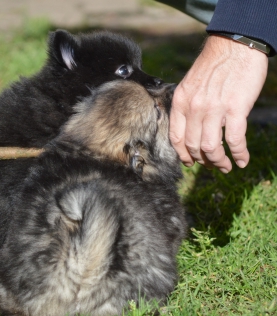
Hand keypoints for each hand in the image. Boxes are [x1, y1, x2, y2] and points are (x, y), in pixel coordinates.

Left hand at [169, 35, 267, 172]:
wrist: (235, 45)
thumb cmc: (213, 66)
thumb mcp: (190, 85)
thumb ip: (188, 107)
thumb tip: (192, 129)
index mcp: (181, 103)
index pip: (176, 138)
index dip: (183, 155)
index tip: (190, 162)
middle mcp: (194, 108)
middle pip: (193, 146)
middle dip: (202, 161)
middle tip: (211, 165)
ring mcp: (214, 109)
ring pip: (211, 148)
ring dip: (219, 162)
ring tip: (225, 167)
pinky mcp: (236, 109)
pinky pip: (234, 140)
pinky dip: (239, 154)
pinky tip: (241, 161)